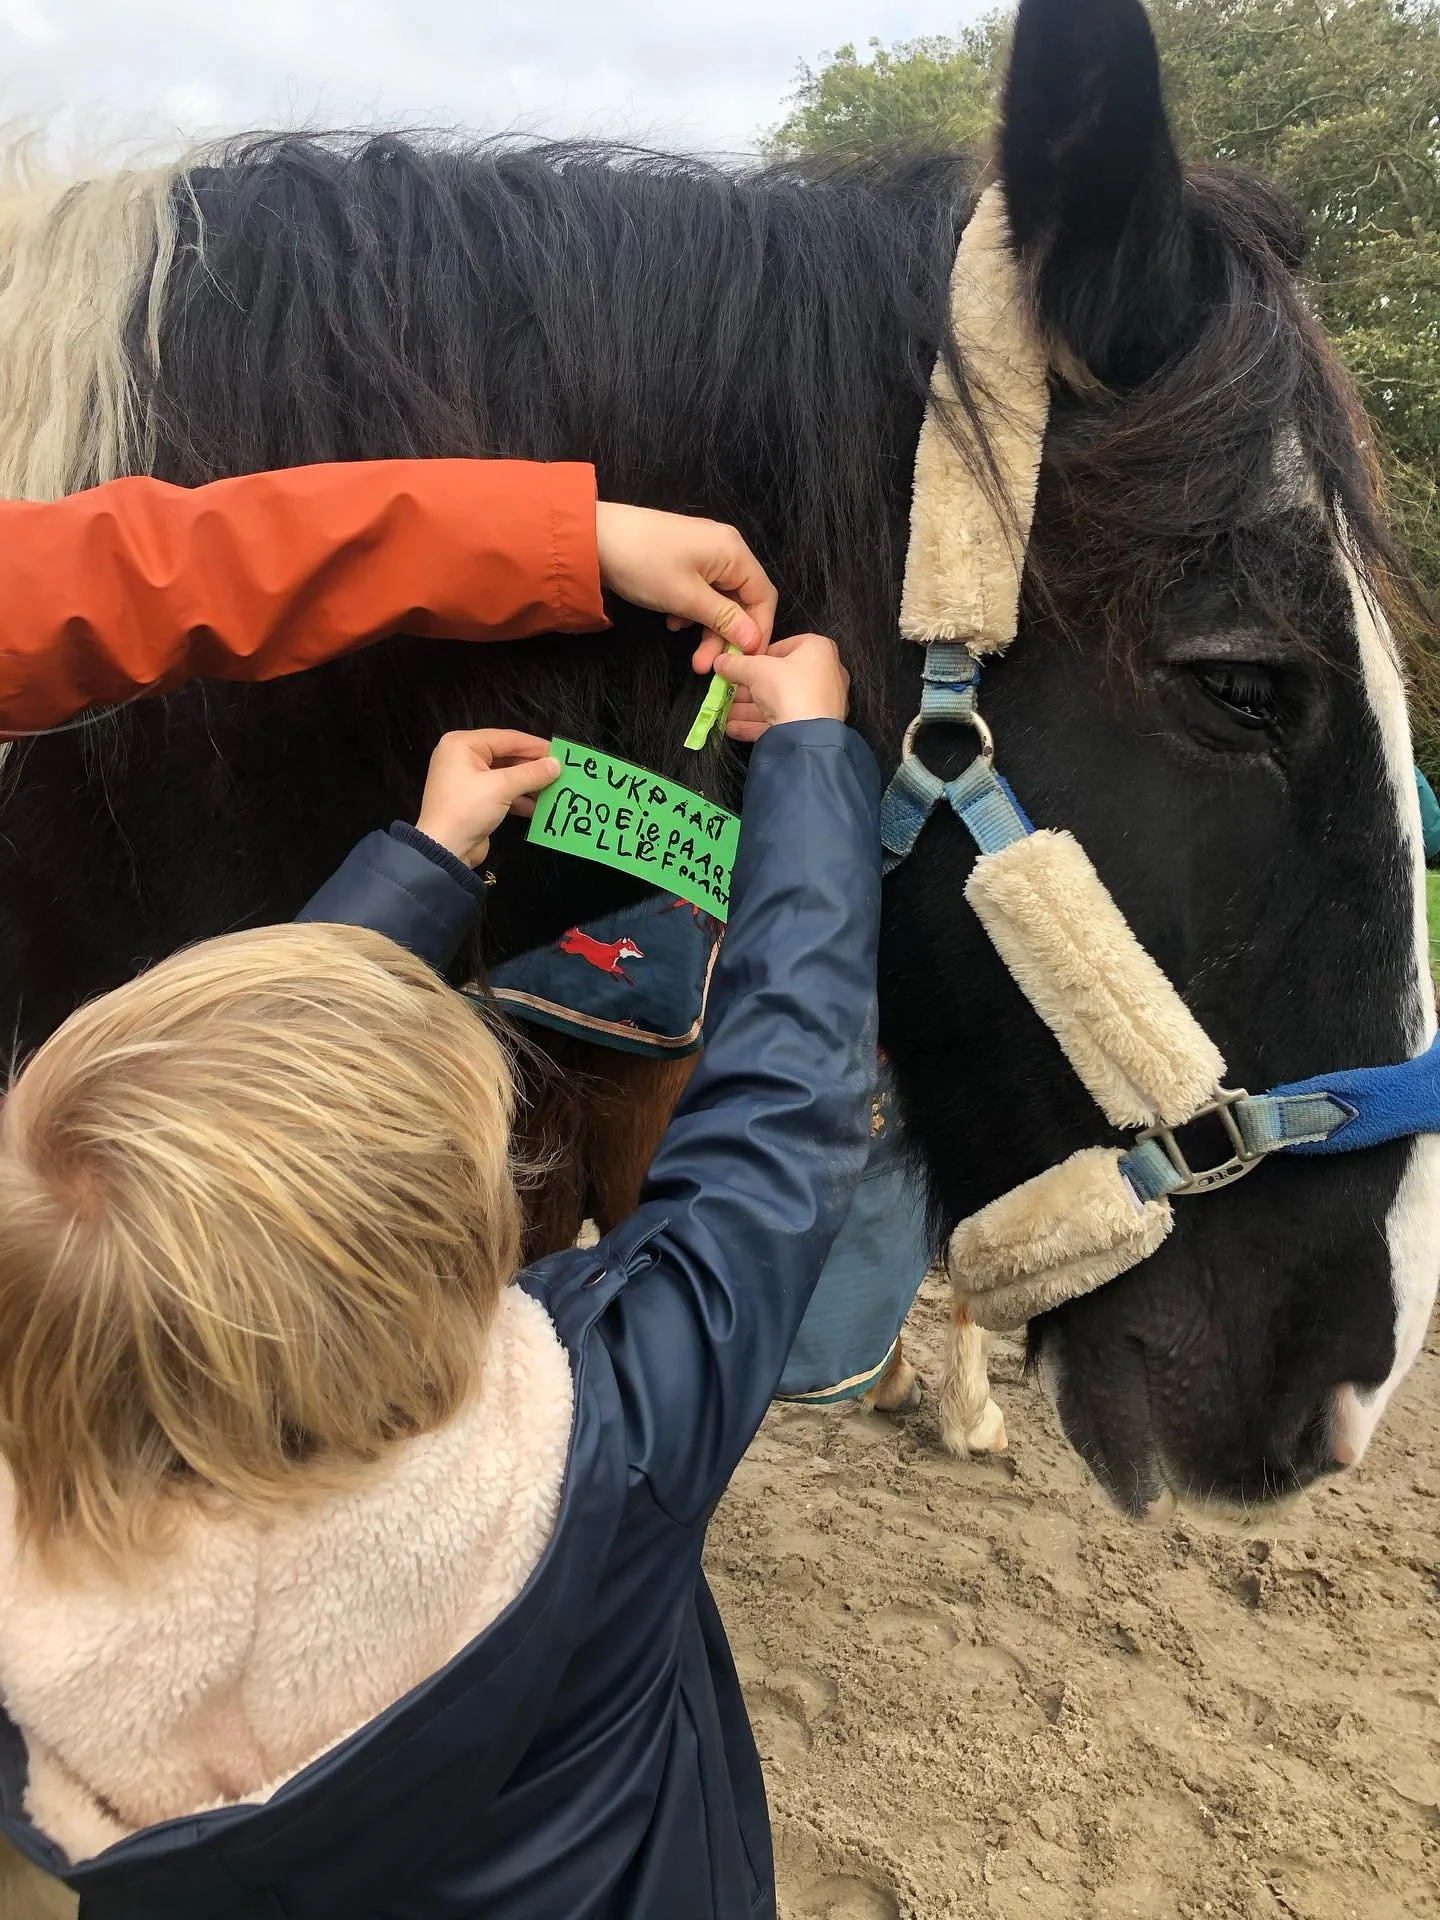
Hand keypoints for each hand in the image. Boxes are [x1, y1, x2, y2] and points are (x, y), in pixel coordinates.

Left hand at [415, 730, 559, 867]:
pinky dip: (519, 798)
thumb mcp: (502, 787)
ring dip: (529, 784)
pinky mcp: (474, 800)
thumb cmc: (468, 809)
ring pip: (506, 775)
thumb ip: (532, 773)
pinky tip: (539, 806)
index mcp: (462, 745)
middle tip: (561, 772)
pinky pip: (501, 792)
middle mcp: (463, 757)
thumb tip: (557, 764)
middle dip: (533, 766)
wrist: (445, 850)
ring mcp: (468, 780)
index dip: (535, 746)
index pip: (507, 739)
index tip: (561, 752)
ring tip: (555, 789)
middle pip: (506, 756)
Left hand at [594, 502, 776, 672]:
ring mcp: (704, 551)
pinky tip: (672, 623)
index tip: (746, 660)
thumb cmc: (644, 565)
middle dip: (726, 636)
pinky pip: (701, 590)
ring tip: (690, 654)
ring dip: (707, 628)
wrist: (594, 536)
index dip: (759, 630)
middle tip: (707, 667)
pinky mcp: (684, 557)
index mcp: (733, 552)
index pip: (763, 596)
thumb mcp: (687, 598)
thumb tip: (755, 641)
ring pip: (719, 599)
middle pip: (741, 600)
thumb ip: (724, 619)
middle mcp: (725, 548)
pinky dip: (692, 611)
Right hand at [714, 633, 849, 740]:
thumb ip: (736, 664)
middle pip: (779, 677)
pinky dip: (758, 723)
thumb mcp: (755, 670)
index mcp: (819, 650)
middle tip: (730, 690)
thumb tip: (722, 662)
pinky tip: (735, 727)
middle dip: (749, 686)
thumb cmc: (790, 691)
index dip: (758, 656)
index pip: (784, 646)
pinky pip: (782, 721)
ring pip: (779, 702)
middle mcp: (825, 674)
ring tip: (726, 711)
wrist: (807, 737)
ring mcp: (820, 703)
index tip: (741, 664)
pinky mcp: (813, 728)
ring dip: (749, 707)